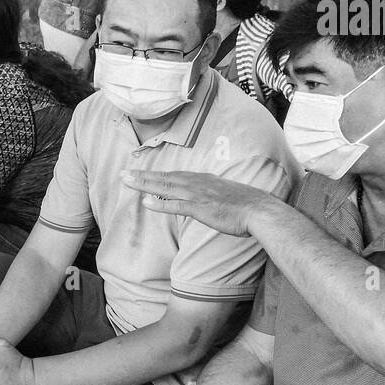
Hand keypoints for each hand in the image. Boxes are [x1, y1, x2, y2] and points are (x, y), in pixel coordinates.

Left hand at [122, 169, 280, 237]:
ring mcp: (199, 195)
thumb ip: (209, 195)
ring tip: (127, 181)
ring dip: (145, 184)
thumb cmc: (245, 205)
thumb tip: (200, 199)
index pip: (173, 176)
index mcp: (202, 181)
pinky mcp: (202, 208)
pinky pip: (177, 205)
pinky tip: (146, 202)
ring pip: (166, 188)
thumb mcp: (223, 195)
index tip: (138, 174)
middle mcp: (197, 184)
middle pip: (165, 178)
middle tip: (123, 174)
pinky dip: (161, 204)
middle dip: (143, 176)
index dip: (154, 175)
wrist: (260, 210)